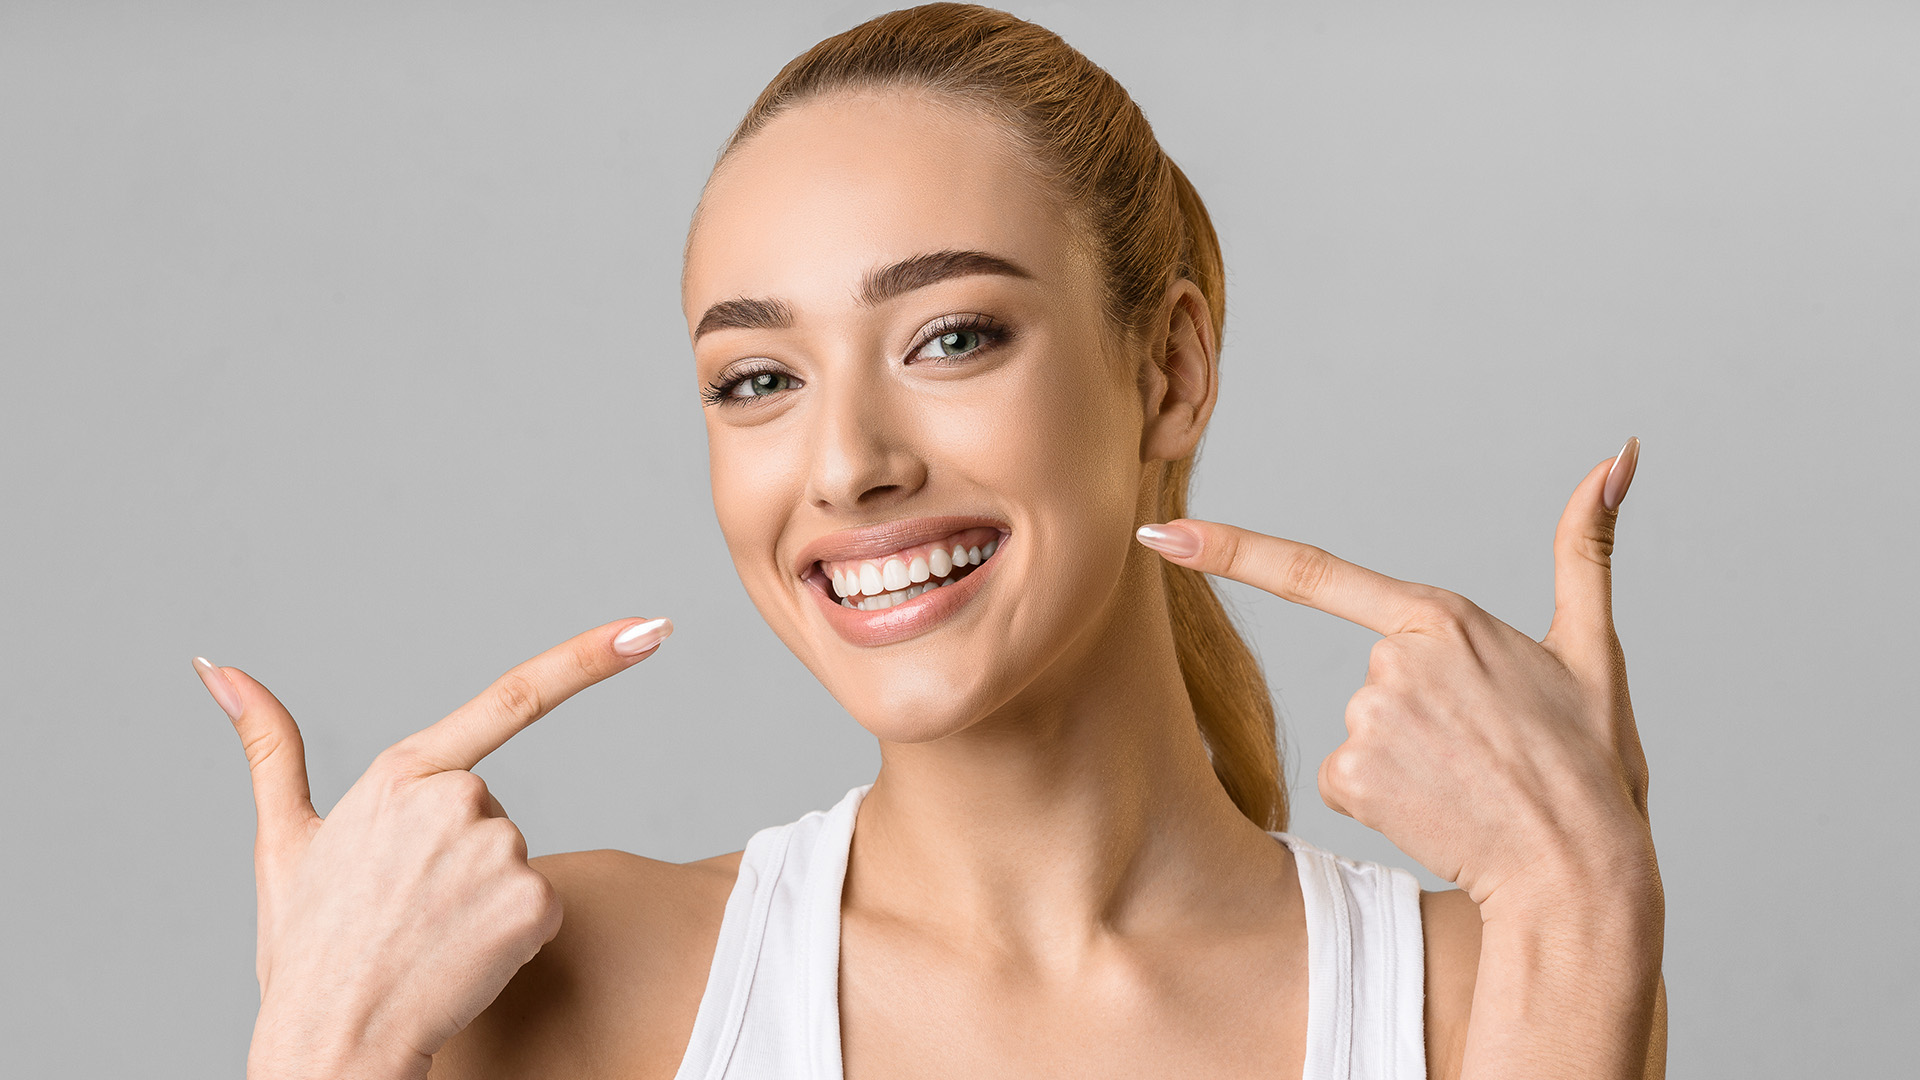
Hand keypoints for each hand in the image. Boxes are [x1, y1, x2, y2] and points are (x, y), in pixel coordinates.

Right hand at [193, 616, 673, 1078]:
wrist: (333, 1041)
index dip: (589, 658)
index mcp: (402, 772)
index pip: (513, 698)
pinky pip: (541, 907)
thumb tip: (218, 666)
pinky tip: (461, 958)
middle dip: (459, 854)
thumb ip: (268, 746)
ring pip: (513, 861)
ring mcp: (499, 850)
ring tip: (424, 935)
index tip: (650, 628)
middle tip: (405, 907)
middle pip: (490, 811)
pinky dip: (510, 936)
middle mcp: (458, 799)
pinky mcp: (533, 902)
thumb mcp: (282, 840)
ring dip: (481, 898)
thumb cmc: (308, 947)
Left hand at [1137, 441, 1651, 913]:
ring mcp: (1367, 718)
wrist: (1580, 874)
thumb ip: (1588, 550)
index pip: (1314, 571)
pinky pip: (1347, 778)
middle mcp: (1391, 660)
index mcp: (1442, 617)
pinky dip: (1387, 797)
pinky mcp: (1350, 775)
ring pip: (1362, 730)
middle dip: (1421, 711)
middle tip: (1487, 750)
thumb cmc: (1589, 768)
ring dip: (1409, 758)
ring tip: (1470, 782)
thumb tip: (1617, 456)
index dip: (1228, 548)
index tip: (1159, 532)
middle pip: (1374, 677)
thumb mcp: (1594, 651)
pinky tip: (1439, 810)